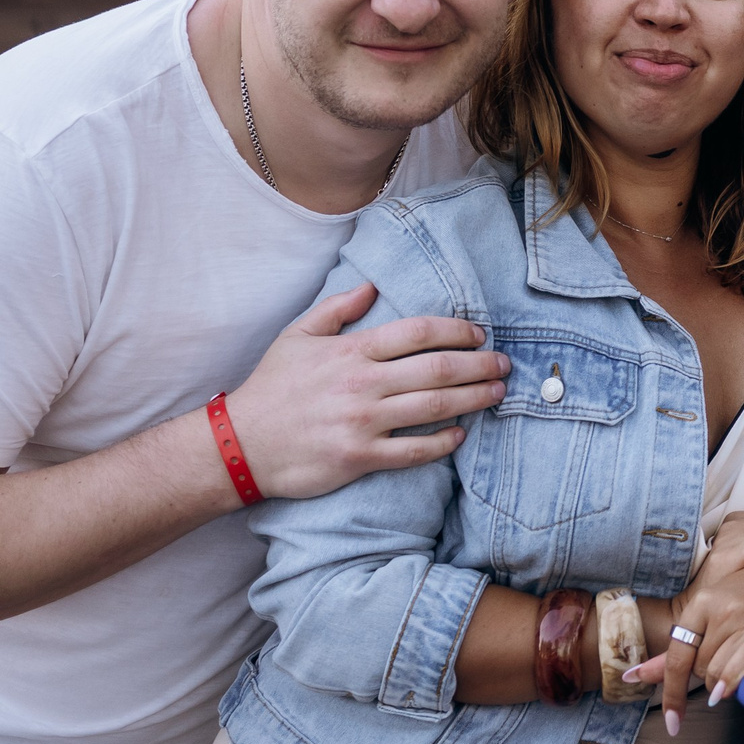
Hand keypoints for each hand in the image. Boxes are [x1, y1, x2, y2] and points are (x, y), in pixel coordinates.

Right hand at [222, 283, 511, 499]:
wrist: (239, 444)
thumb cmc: (271, 388)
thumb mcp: (297, 337)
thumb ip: (336, 309)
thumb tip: (370, 286)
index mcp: (350, 351)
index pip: (416, 333)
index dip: (456, 331)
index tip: (479, 334)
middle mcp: (361, 384)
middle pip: (436, 369)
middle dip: (478, 365)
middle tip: (504, 365)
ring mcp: (362, 422)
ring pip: (432, 407)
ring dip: (472, 399)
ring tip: (497, 393)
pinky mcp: (359, 457)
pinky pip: (412, 451)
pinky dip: (442, 443)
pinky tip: (461, 435)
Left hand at [628, 555, 743, 733]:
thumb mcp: (712, 613)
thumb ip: (676, 649)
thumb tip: (633, 675)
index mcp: (701, 604)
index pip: (676, 656)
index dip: (670, 692)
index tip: (672, 722)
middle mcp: (719, 610)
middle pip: (699, 668)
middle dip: (707, 678)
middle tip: (726, 666)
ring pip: (717, 673)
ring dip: (723, 684)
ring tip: (739, 670)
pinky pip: (740, 667)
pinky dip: (731, 683)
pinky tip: (730, 691)